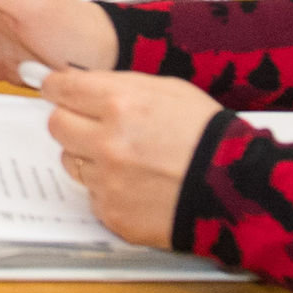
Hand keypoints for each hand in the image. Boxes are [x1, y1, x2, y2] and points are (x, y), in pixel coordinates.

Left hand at [43, 69, 223, 248]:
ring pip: (71, 162)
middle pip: (56, 125)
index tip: (58, 91)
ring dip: (88, 156)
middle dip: (71, 121)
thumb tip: (74, 80)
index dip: (57, 88)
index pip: (61, 89)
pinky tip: (137, 183)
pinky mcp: (111, 213)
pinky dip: (108, 188)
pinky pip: (92, 194)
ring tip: (125, 157)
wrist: (236, 188)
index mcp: (120, 103)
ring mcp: (107, 181)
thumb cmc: (206, 134)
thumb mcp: (170, 90)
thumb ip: (118, 84)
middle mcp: (107, 142)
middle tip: (94, 125)